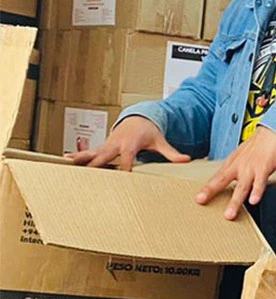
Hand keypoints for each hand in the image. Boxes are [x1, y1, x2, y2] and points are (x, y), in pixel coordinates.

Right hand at [68, 116, 189, 170]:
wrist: (137, 119)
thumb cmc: (149, 132)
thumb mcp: (160, 141)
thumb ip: (172, 153)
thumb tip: (186, 160)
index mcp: (130, 145)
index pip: (126, 159)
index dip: (124, 169)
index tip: (121, 179)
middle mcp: (116, 145)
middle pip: (105, 157)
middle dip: (97, 167)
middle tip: (88, 179)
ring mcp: (107, 146)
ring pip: (92, 154)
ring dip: (81, 160)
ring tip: (69, 166)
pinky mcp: (102, 147)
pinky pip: (88, 152)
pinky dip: (77, 156)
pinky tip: (65, 160)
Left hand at [195, 126, 275, 220]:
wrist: (275, 132)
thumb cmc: (261, 144)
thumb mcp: (243, 154)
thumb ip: (236, 166)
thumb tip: (229, 178)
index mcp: (234, 162)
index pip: (217, 176)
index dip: (207, 187)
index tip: (198, 197)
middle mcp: (240, 165)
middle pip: (223, 179)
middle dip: (210, 190)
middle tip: (200, 200)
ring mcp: (252, 167)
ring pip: (241, 186)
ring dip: (235, 201)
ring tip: (230, 214)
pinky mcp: (264, 167)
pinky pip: (260, 182)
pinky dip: (257, 191)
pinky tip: (253, 201)